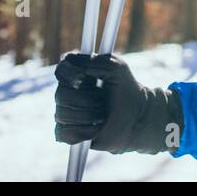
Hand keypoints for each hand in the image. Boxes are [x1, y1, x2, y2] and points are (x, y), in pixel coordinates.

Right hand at [53, 52, 182, 153]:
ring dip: (87, 116)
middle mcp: (68, 92)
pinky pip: (63, 133)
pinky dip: (82, 132)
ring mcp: (66, 112)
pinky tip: (96, 129)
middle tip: (102, 101)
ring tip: (102, 116)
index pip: (61, 70)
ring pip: (62, 114)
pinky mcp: (68, 132)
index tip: (82, 78)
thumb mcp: (117, 68)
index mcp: (77, 73)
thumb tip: (77, 69)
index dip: (68, 74)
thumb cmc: (125, 90)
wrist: (135, 117)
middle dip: (86, 100)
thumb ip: (97, 62)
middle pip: (61, 94)